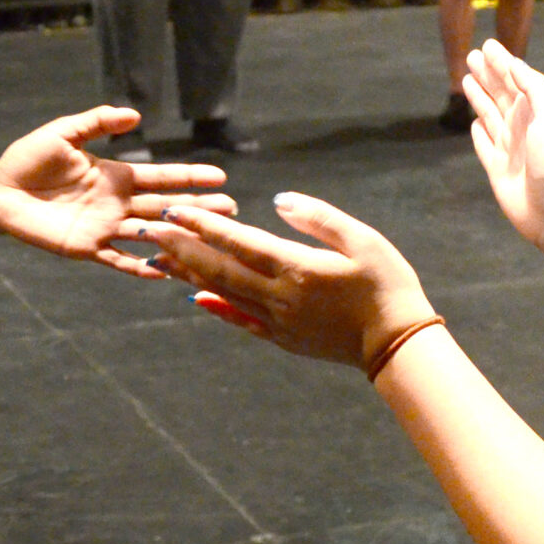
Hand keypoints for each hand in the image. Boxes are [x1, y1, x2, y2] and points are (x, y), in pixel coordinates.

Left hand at [0, 105, 234, 277]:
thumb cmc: (28, 160)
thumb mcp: (64, 133)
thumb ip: (97, 122)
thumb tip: (136, 115)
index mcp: (115, 175)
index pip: (161, 176)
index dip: (190, 177)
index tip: (220, 176)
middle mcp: (117, 203)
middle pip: (165, 207)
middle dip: (197, 208)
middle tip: (231, 210)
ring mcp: (105, 228)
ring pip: (150, 234)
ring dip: (179, 237)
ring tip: (209, 240)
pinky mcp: (86, 248)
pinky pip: (119, 260)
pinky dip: (140, 267)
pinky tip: (164, 272)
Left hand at [132, 194, 436, 371]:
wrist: (397, 344)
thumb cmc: (386, 284)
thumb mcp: (362, 239)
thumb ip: (318, 217)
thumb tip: (279, 199)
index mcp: (296, 268)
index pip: (238, 242)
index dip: (202, 225)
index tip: (173, 210)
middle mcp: (278, 296)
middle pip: (218, 269)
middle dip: (180, 248)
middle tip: (146, 232)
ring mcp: (278, 321)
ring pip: (223, 294)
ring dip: (189, 276)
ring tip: (159, 260)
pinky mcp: (283, 339)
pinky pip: (241, 321)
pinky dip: (217, 308)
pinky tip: (197, 298)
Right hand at [464, 41, 543, 277]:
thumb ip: (534, 87)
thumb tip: (515, 64)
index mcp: (541, 110)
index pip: (518, 79)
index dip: (502, 62)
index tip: (487, 45)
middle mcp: (525, 126)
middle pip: (501, 93)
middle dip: (488, 74)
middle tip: (472, 55)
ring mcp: (511, 148)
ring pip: (489, 114)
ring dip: (479, 96)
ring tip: (466, 79)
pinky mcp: (498, 170)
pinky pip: (484, 145)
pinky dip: (479, 133)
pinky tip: (474, 123)